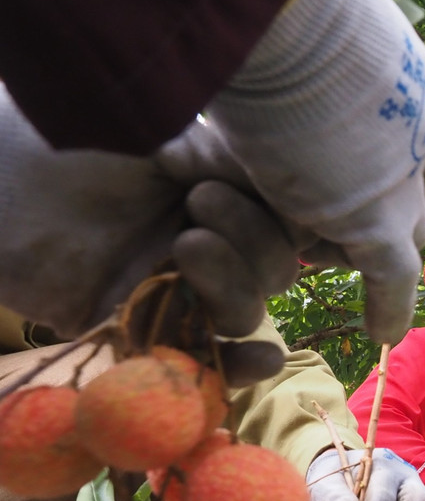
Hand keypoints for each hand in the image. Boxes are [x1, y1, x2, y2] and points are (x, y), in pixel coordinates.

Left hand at [0, 88, 307, 339]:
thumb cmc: (64, 146)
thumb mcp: (157, 134)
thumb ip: (218, 155)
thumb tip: (274, 171)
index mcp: (216, 192)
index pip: (285, 218)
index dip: (283, 212)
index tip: (244, 179)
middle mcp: (204, 243)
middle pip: (272, 268)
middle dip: (250, 239)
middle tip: (197, 205)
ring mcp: (173, 293)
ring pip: (243, 312)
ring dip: (234, 287)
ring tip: (185, 249)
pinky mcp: (139, 333)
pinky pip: (202, 361)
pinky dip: (238, 367)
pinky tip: (261, 358)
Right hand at [205, 0, 424, 344]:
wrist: (284, 22)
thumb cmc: (276, 13)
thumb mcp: (305, 39)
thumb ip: (306, 74)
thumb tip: (272, 69)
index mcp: (408, 83)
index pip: (401, 151)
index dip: (376, 175)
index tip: (343, 188)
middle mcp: (419, 135)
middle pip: (408, 197)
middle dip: (373, 218)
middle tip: (320, 228)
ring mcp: (401, 181)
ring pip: (395, 235)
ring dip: (355, 248)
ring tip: (311, 248)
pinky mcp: (381, 222)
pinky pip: (391, 277)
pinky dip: (386, 306)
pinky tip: (382, 334)